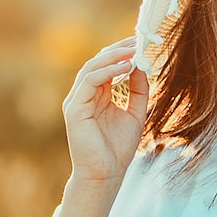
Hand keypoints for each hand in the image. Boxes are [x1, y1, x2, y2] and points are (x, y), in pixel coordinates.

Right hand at [62, 36, 148, 186]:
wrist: (106, 175)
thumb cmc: (118, 148)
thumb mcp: (136, 113)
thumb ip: (139, 90)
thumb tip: (142, 65)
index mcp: (97, 95)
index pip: (107, 66)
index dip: (122, 52)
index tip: (141, 42)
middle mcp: (84, 95)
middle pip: (98, 62)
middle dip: (119, 49)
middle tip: (138, 41)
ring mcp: (76, 101)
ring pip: (91, 68)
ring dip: (114, 57)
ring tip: (134, 51)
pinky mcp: (74, 109)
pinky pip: (88, 82)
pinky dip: (107, 71)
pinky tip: (125, 67)